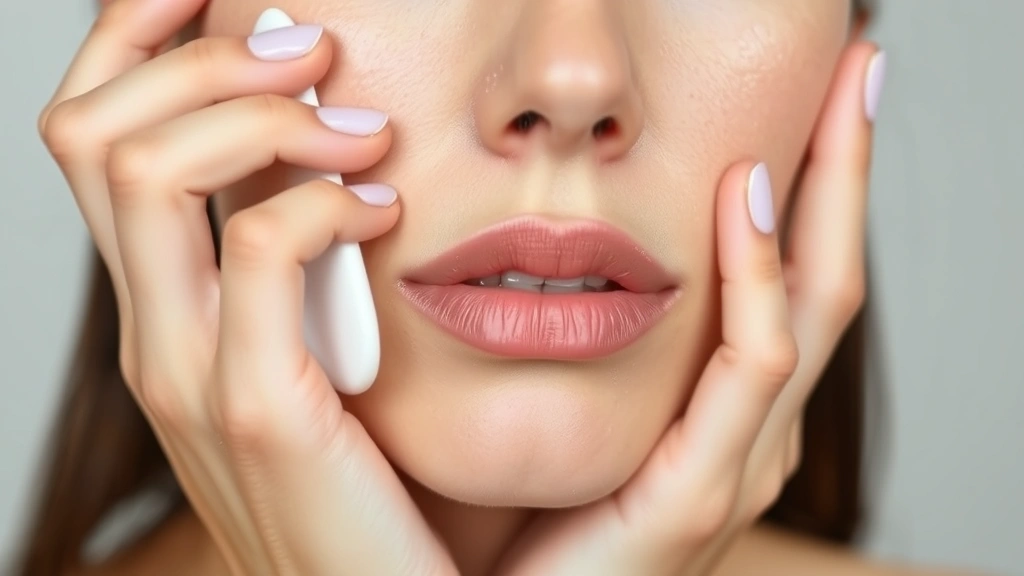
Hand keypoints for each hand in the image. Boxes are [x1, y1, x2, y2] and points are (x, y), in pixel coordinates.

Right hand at [39, 0, 456, 573]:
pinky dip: (325, 201)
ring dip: (260, 110)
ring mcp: (190, 373)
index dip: (145, 41)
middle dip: (199, 51)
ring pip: (143, 166)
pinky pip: (258, 249)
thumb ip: (316, 271)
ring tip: (363, 130)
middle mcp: (155, 334)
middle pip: (93, 128)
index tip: (240, 4)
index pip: (102, 140)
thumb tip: (360, 167)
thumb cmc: (383, 486)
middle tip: (314, 47)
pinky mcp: (257, 410)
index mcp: (170, 314)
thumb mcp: (328, 356)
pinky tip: (390, 213)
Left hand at [492, 42, 878, 575]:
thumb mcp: (577, 408)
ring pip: (814, 306)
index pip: (790, 276)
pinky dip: (759, 276)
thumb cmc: (526, 522)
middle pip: (825, 275)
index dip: (814, 185)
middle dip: (846, 168)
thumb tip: (561, 241)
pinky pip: (751, 365)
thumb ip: (596, 340)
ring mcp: (741, 463)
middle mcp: (754, 432)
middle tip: (858, 71)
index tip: (815, 98)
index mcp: (728, 410)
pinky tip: (747, 195)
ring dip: (828, 195)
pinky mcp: (702, 493)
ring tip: (838, 97)